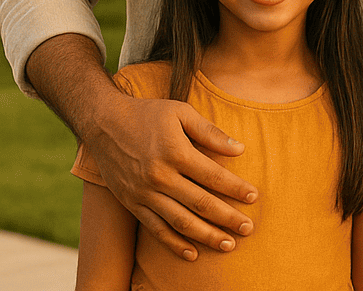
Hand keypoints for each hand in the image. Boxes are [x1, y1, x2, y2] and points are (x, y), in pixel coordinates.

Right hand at [85, 91, 257, 259]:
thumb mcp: (181, 112)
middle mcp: (160, 177)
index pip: (213, 176)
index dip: (235, 188)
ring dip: (206, 236)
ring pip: (180, 221)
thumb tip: (240, 149)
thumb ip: (210, 132)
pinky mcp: (132, 204)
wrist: (104, 123)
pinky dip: (174, 244)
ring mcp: (144, 194)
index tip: (254, 196)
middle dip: (227, 218)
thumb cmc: (149, 113)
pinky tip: (192, 253)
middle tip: (248, 228)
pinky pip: (156, 229)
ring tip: (229, 245)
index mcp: (175, 152)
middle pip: (200, 203)